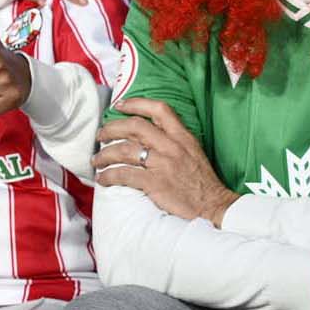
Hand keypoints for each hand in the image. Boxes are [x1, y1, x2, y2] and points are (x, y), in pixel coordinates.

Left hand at [95, 98, 234, 223]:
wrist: (212, 205)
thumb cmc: (201, 182)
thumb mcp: (193, 152)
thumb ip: (174, 141)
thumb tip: (149, 136)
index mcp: (182, 137)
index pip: (160, 110)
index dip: (136, 104)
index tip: (119, 105)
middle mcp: (171, 146)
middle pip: (135, 126)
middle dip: (112, 128)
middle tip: (100, 135)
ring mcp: (162, 164)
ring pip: (124, 150)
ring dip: (105, 154)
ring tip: (96, 160)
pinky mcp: (154, 183)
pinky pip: (123, 174)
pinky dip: (108, 176)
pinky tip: (103, 179)